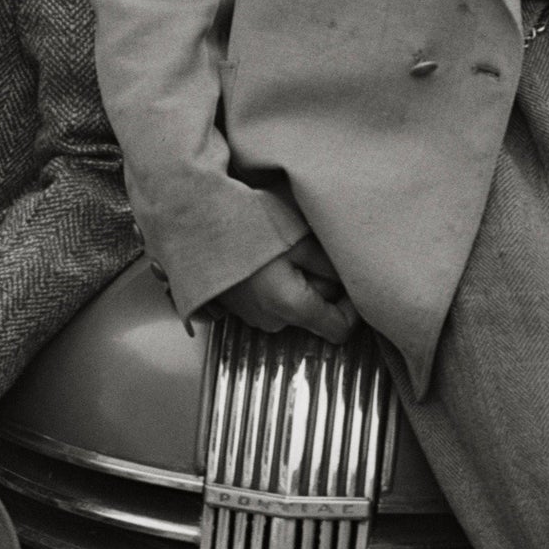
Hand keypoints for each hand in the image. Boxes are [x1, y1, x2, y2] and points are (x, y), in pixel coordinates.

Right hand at [207, 235, 358, 344]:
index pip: (340, 330)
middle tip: (312, 248)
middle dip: (322, 284)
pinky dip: (276, 280)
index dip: (354, 307)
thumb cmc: (249, 224)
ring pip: (294, 303)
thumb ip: (333, 266)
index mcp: (291, 306)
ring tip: (284, 247)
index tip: (350, 278)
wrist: (194, 219)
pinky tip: (265, 254)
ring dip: (298, 280)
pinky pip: (270, 298)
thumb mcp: (301, 238)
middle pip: (316, 312)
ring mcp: (252, 315)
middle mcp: (271, 321)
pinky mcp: (238, 305)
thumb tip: (354, 281)